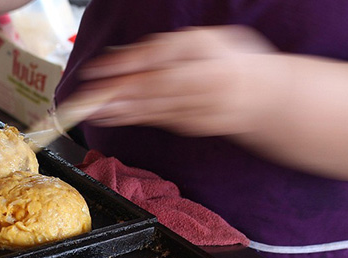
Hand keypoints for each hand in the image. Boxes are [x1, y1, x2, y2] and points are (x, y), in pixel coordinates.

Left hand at [67, 25, 282, 136]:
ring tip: (87, 110)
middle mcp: (200, 85)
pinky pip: (156, 119)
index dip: (123, 66)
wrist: (266, 97)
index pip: (156, 61)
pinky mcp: (190, 125)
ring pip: (150, 108)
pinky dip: (131, 118)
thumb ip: (167, 48)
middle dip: (112, 93)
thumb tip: (127, 54)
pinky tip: (109, 117)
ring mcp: (196, 109)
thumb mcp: (205, 41)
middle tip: (82, 97)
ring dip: (115, 110)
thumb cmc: (232, 61)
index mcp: (205, 58)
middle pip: (148, 88)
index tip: (95, 69)